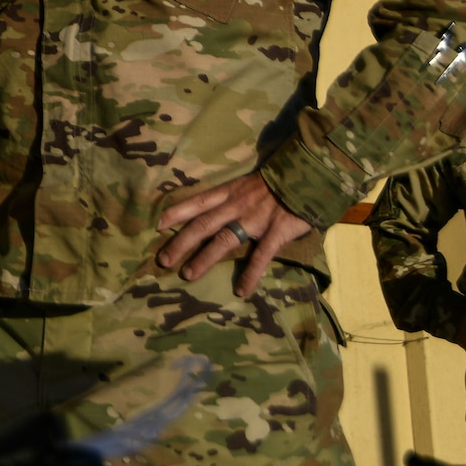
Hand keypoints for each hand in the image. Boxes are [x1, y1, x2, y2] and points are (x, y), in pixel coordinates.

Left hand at [158, 172, 312, 297]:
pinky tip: (241, 291)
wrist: (309, 175)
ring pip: (223, 240)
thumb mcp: (247, 183)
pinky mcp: (276, 231)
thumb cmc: (277, 181)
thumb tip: (211, 210)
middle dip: (180, 243)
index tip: (156, 226)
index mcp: (229, 192)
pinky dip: (250, 274)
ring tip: (187, 275)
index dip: (176, 213)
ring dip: (204, 259)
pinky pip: (261, 255)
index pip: (196, 202)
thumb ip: (231, 196)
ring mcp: (255, 219)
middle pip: (202, 225)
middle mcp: (236, 205)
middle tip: (163, 261)